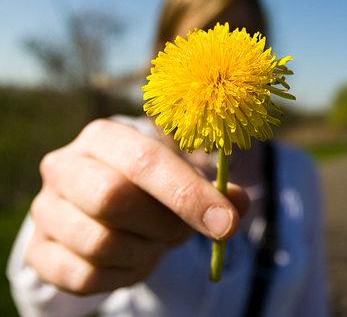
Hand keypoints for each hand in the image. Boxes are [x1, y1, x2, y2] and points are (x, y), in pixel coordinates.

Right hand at [25, 119, 249, 294]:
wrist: (99, 209)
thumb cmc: (149, 189)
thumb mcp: (182, 179)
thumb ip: (214, 190)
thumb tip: (239, 204)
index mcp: (105, 137)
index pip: (145, 161)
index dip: (189, 195)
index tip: (226, 223)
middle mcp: (65, 166)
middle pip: (112, 198)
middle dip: (162, 224)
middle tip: (180, 233)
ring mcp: (46, 209)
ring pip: (99, 243)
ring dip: (144, 253)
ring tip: (155, 244)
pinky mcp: (38, 251)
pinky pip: (83, 276)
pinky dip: (122, 277)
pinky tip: (134, 261)